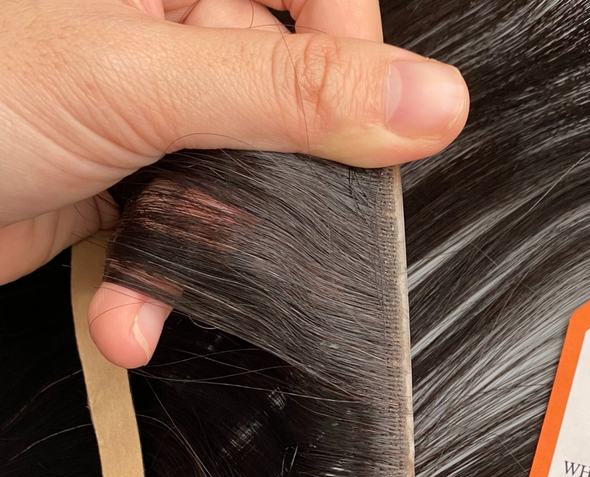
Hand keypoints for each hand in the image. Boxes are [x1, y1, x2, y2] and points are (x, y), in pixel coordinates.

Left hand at [0, 0, 467, 365]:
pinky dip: (163, 283)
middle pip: (286, 97)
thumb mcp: (143, 81)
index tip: (372, 128)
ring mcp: (148, 109)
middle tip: (263, 220)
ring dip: (211, 252)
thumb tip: (435, 102)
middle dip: (272, 185)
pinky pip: (186, 231)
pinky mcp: (129, 183)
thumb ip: (293, 93)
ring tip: (169, 278)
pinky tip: (131, 310)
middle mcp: (164, 25)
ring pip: (241, 179)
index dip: (356, 55)